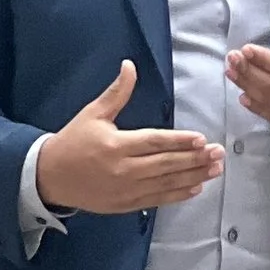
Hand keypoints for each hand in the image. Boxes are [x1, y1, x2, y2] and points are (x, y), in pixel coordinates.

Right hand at [34, 61, 218, 213]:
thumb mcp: (92, 114)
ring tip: (215, 169)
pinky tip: (196, 187)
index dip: (179, 141)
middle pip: (166, 164)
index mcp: (116, 145)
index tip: (201, 138)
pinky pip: (157, 200)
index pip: (154, 142)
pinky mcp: (126, 204)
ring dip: (194, 176)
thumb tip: (130, 66)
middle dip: (195, 159)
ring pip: (166, 184)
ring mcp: (126, 189)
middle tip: (219, 153)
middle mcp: (123, 169)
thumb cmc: (73, 142)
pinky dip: (178, 195)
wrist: (50, 177)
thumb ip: (116, 93)